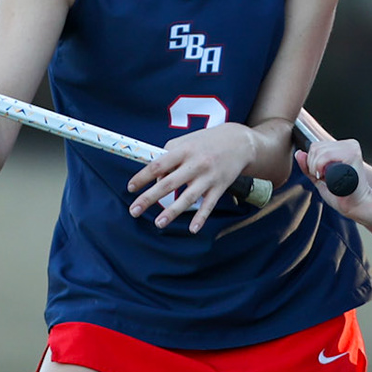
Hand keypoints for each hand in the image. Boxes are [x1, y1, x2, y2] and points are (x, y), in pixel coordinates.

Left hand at [127, 123, 256, 232]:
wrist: (240, 142)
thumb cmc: (207, 141)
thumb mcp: (186, 141)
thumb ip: (169, 155)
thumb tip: (155, 176)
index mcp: (184, 150)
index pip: (158, 165)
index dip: (143, 177)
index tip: (130, 188)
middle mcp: (195, 164)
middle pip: (169, 183)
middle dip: (149, 198)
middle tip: (134, 210)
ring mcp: (208, 177)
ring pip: (188, 197)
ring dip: (172, 211)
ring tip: (158, 223)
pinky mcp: (220, 187)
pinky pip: (209, 205)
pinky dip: (201, 217)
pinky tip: (192, 229)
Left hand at [297, 137, 369, 217]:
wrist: (356, 205)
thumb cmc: (342, 195)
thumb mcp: (320, 178)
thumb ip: (308, 166)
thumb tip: (298, 153)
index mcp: (343, 147)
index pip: (316, 145)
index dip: (312, 161)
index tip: (320, 175)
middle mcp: (349, 145)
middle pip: (315, 147)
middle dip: (313, 166)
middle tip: (323, 178)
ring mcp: (351, 148)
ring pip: (319, 151)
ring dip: (316, 168)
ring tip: (326, 178)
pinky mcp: (353, 155)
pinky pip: (326, 155)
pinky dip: (321, 167)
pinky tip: (329, 176)